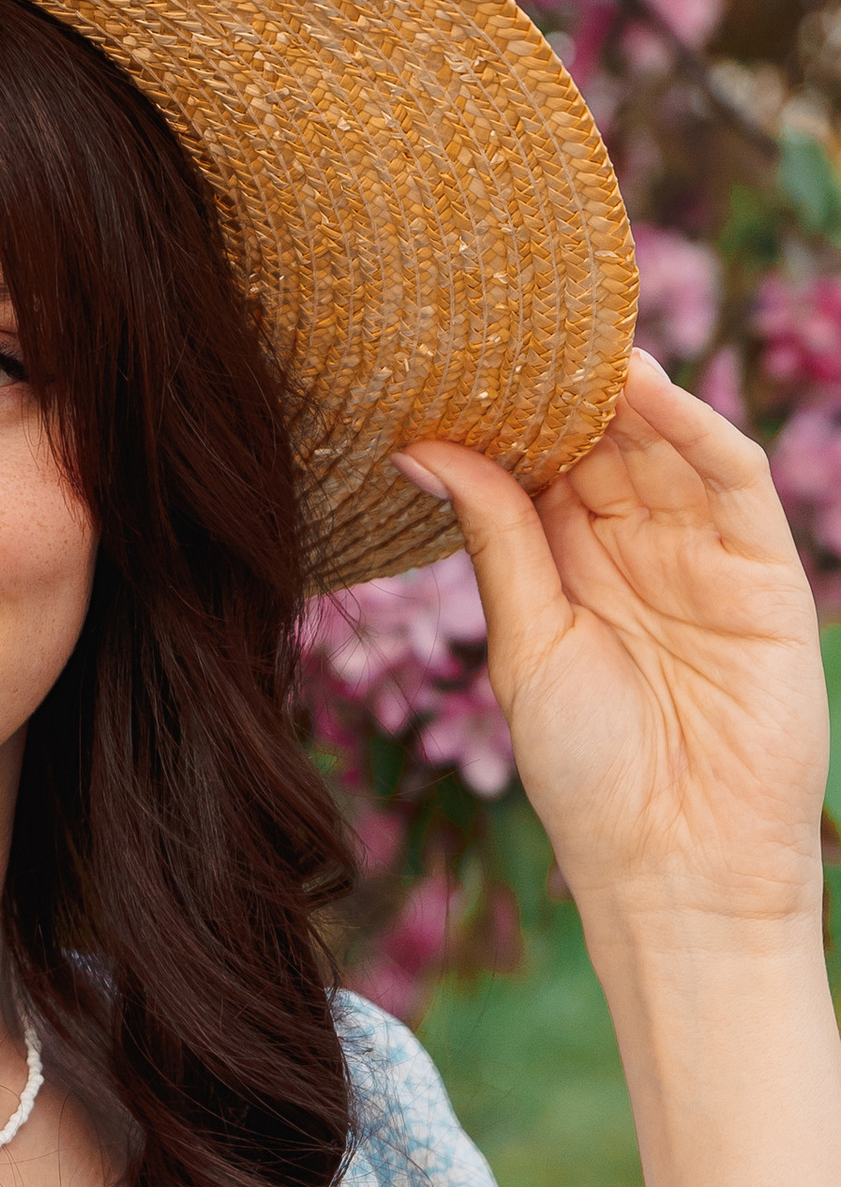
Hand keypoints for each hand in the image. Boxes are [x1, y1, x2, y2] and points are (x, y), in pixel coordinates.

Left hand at [398, 352, 827, 946]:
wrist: (678, 868)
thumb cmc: (589, 775)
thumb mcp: (526, 644)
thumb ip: (495, 540)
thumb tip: (420, 446)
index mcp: (570, 571)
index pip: (540, 466)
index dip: (507, 412)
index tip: (454, 351)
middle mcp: (638, 553)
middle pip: (602, 444)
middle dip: (562, 385)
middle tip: (509, 318)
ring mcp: (704, 558)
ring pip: (666, 447)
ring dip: (624, 391)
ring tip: (570, 335)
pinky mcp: (766, 574)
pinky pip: (733, 481)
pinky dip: (694, 427)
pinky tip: (645, 389)